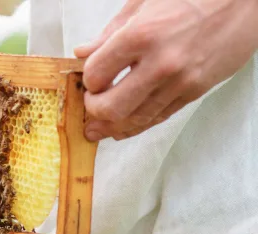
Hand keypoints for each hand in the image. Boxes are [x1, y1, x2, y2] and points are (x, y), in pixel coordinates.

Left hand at [74, 0, 257, 140]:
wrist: (244, 0)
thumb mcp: (142, 3)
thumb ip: (109, 33)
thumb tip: (82, 53)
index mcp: (140, 36)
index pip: (96, 75)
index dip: (87, 81)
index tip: (88, 79)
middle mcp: (160, 63)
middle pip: (111, 107)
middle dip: (94, 110)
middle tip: (91, 103)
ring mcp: (180, 82)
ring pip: (136, 119)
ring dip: (112, 126)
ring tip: (98, 128)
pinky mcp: (195, 92)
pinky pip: (160, 117)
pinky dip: (138, 126)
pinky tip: (123, 128)